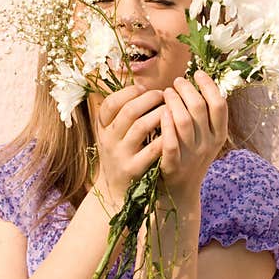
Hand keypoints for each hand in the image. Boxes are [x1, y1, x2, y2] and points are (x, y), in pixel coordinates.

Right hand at [93, 84, 165, 203]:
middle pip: (129, 111)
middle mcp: (109, 140)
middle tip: (164, 95)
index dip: (129, 92)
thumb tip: (141, 86)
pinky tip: (176, 130)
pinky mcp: (135, 169)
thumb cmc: (122, 155)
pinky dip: (166, 136)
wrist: (116, 192)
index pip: (110, 103)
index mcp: (103, 129)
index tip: (143, 89)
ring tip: (171, 109)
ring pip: (141, 126)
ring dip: (160, 114)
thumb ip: (122, 114)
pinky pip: (153, 149)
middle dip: (149, 99)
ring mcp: (121, 155)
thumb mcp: (113, 135)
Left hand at [160, 70, 228, 201]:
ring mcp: (191, 156)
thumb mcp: (205, 138)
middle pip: (199, 108)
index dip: (209, 85)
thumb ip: (205, 116)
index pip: (219, 104)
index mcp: (218, 136)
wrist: (180, 193)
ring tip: (166, 93)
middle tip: (176, 82)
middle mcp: (207, 145)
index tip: (197, 73)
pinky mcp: (173, 166)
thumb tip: (200, 82)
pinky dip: (166, 125)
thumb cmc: (190, 157)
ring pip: (184, 121)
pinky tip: (161, 112)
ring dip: (173, 102)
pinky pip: (171, 143)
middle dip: (186, 89)